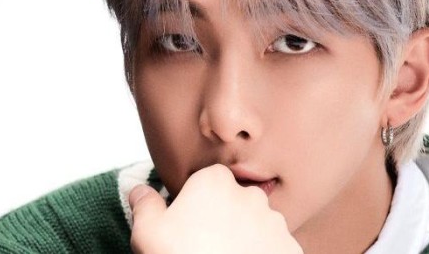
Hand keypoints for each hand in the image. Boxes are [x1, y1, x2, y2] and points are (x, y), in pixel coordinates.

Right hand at [129, 164, 302, 253]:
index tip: (185, 226)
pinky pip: (274, 247)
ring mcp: (274, 221)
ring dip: (244, 238)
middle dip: (221, 219)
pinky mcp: (289, 247)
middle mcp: (250, 194)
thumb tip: (139, 191)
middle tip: (203, 247)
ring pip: (255, 224)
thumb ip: (145, 205)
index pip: (205, 183)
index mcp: (215, 181)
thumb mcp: (149, 232)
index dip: (194, 204)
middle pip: (232, 202)